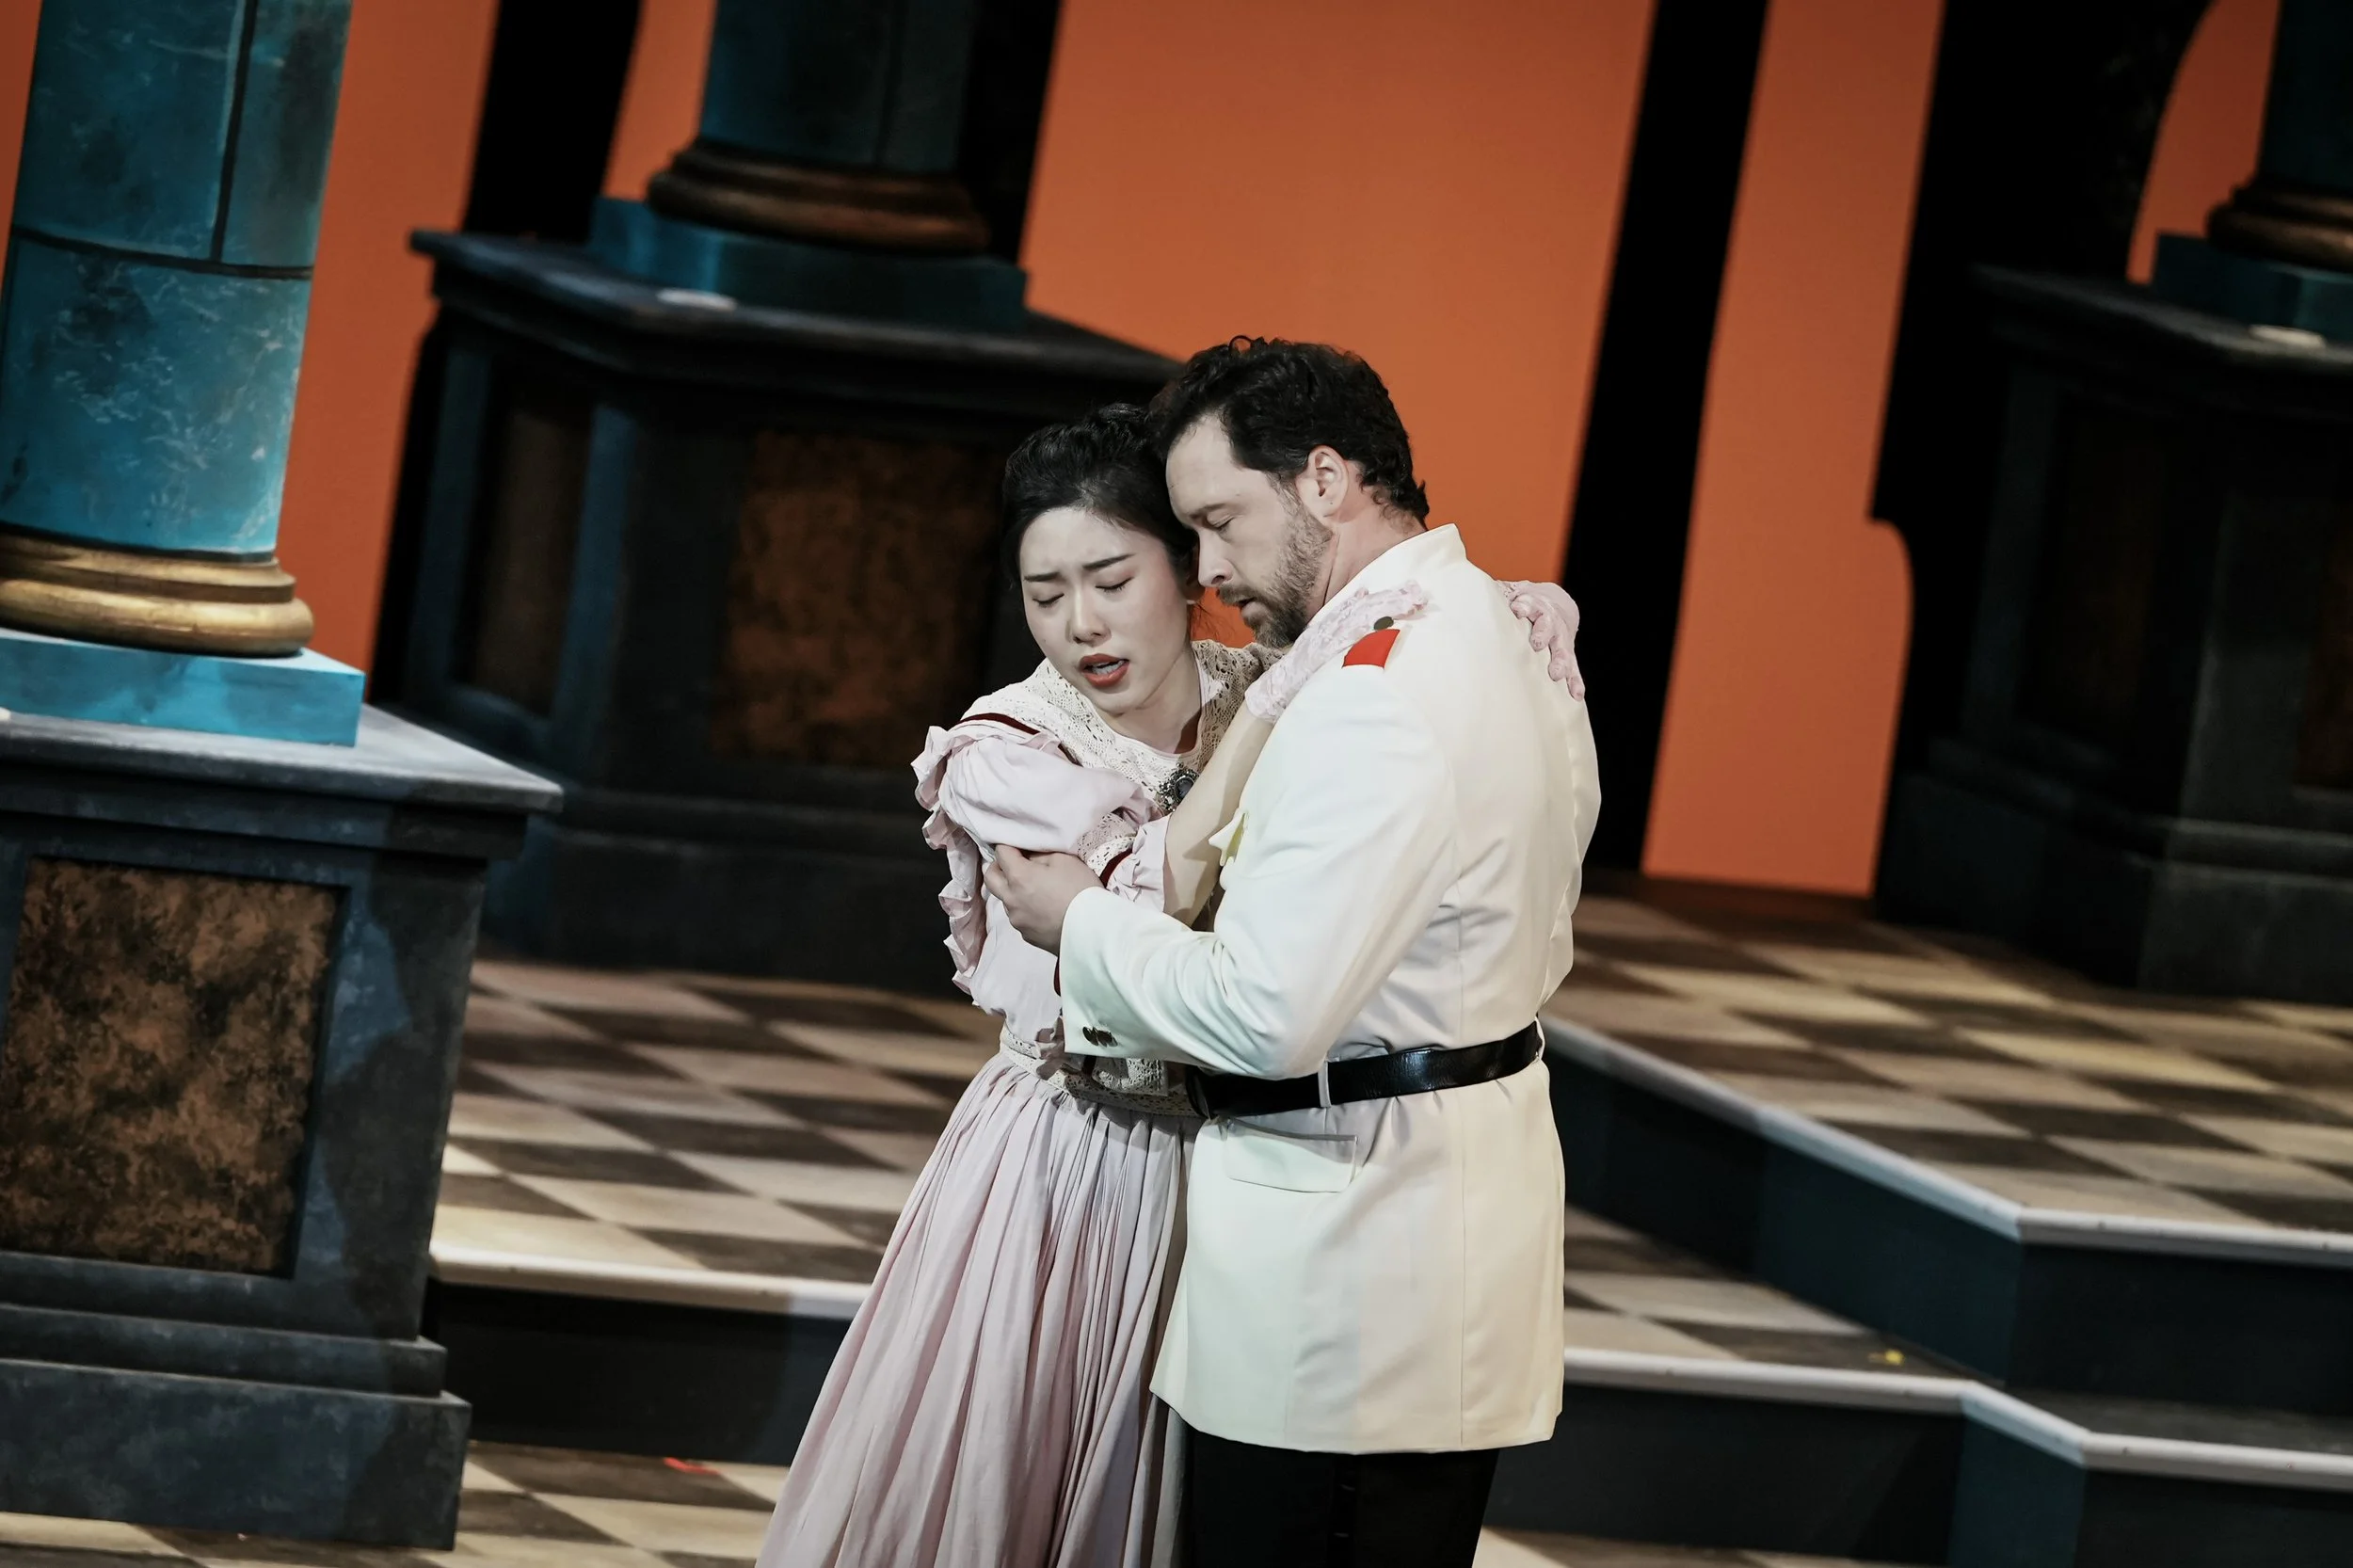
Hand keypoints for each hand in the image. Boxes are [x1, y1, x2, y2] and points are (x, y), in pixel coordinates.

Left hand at [982, 847, 1098, 954]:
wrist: (1092, 931)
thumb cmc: (1080, 890)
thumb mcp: (1065, 860)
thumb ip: (1040, 855)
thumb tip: (1028, 856)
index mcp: (1018, 877)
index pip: (1001, 853)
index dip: (1009, 845)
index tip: (1021, 846)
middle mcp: (1011, 899)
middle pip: (990, 878)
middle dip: (998, 867)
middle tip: (1014, 863)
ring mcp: (1017, 920)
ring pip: (1005, 899)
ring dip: (1012, 890)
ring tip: (1034, 890)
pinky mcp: (1026, 935)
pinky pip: (1018, 917)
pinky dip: (1025, 909)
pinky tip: (1043, 909)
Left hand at [1505, 581, 1586, 700]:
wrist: (1556, 604)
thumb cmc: (1525, 602)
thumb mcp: (1512, 592)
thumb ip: (1497, 594)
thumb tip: (1466, 589)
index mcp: (1535, 606)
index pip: (1531, 603)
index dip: (1525, 606)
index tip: (1517, 609)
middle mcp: (1550, 623)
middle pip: (1548, 627)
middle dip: (1542, 634)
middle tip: (1536, 644)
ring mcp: (1560, 641)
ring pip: (1562, 651)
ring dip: (1560, 662)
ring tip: (1556, 674)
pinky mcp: (1567, 656)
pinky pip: (1574, 671)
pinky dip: (1575, 683)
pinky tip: (1576, 695)